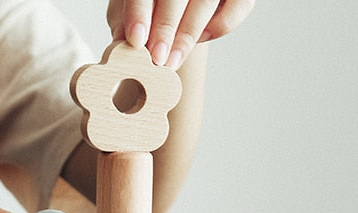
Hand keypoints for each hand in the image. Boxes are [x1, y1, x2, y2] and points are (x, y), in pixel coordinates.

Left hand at [107, 0, 254, 68]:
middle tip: (157, 59)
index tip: (136, 40)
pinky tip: (201, 39)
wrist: (176, 4)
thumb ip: (125, 22)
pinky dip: (221, 26)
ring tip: (172, 61)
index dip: (139, 12)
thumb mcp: (131, 9)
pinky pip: (238, 7)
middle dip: (166, 28)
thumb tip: (119, 46)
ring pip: (206, 1)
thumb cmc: (151, 5)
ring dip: (188, 34)